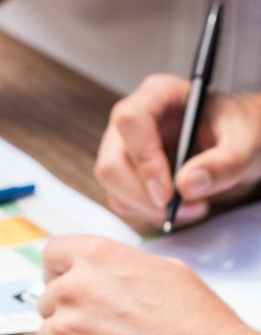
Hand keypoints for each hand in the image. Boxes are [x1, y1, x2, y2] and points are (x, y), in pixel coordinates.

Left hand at [36, 236, 260, 334]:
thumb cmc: (198, 325)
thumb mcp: (164, 271)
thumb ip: (119, 266)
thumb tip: (98, 272)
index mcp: (97, 257)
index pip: (53, 253)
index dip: (61, 270)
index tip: (68, 283)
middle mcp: (72, 288)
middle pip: (48, 297)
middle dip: (70, 310)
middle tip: (105, 328)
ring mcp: (63, 329)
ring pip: (48, 333)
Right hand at [95, 74, 260, 227]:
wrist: (238, 143)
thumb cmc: (240, 131)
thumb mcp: (247, 142)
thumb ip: (225, 162)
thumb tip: (188, 185)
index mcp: (158, 95)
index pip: (131, 121)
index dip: (145, 160)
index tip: (168, 193)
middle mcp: (132, 122)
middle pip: (112, 163)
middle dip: (145, 196)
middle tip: (183, 209)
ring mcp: (124, 148)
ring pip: (113, 186)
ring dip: (149, 208)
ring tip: (192, 208)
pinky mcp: (125, 173)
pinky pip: (122, 200)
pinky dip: (148, 213)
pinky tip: (180, 208)